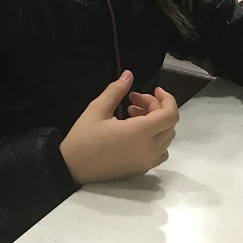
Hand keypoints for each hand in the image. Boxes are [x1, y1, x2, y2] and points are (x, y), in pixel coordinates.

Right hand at [59, 71, 177, 184]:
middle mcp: (149, 149)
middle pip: (169, 124)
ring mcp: (148, 161)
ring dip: (156, 122)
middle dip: (156, 107)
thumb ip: (116, 91)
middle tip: (134, 101)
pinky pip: (161, 150)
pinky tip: (136, 133)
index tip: (155, 90)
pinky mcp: (143, 168)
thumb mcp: (97, 109)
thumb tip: (129, 75)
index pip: (170, 115)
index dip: (167, 99)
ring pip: (167, 137)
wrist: (73, 167)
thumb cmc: (84, 137)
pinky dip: (156, 138)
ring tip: (133, 115)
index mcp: (139, 133)